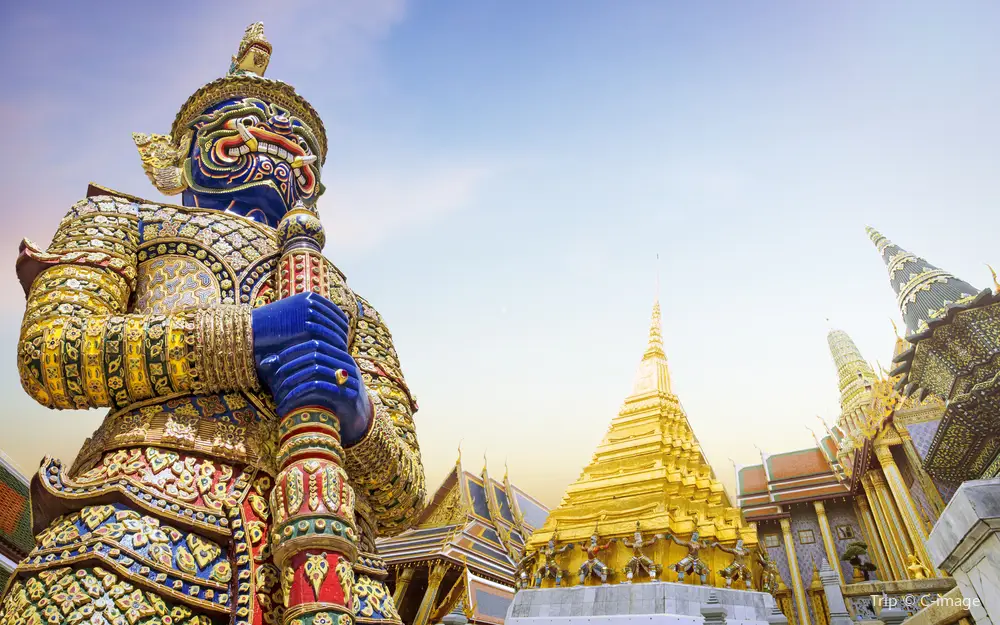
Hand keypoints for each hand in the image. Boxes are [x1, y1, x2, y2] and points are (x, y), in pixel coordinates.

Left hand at [252, 292, 371, 446]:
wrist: (358, 420)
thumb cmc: (333, 398)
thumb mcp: (319, 380)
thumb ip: (301, 369)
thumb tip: (267, 361)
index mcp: (341, 355)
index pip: (317, 343)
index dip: (297, 348)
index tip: (278, 357)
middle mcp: (347, 364)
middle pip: (315, 355)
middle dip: (292, 365)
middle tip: (274, 379)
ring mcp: (350, 378)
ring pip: (316, 370)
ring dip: (293, 382)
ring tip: (279, 395)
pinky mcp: (348, 394)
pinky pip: (321, 387)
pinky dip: (301, 393)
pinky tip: (289, 403)